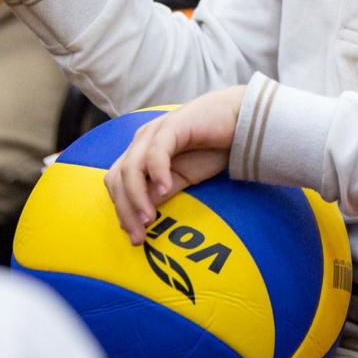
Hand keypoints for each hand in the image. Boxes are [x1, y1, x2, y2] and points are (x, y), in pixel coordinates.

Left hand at [103, 87, 245, 243]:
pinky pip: (157, 152)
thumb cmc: (213, 148)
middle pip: (118, 178)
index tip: (135, 236)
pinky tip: (164, 189)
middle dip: (125, 210)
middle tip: (139, 238)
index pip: (117, 183)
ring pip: (131, 168)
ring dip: (137, 196)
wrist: (241, 120)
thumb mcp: (185, 178)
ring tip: (149, 219)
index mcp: (141, 153)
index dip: (121, 210)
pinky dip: (157, 172)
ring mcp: (155, 132)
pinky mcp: (172, 125)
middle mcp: (142, 141)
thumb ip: (163, 191)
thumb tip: (143, 214)